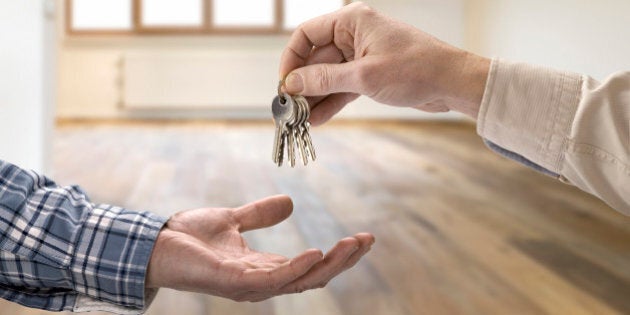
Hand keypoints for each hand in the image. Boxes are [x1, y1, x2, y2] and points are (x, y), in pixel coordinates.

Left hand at [146, 195, 373, 301]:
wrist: (156, 243)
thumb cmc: (189, 237)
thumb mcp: (234, 219)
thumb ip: (260, 215)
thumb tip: (290, 203)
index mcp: (264, 268)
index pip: (311, 266)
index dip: (337, 255)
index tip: (362, 237)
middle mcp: (262, 282)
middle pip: (314, 276)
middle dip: (344, 261)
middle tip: (367, 241)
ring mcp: (250, 285)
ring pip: (302, 280)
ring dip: (331, 264)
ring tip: (353, 244)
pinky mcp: (235, 282)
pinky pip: (275, 279)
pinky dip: (299, 268)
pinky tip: (317, 252)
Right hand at [279, 2, 490, 123]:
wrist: (452, 83)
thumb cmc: (416, 69)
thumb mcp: (364, 76)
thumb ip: (325, 79)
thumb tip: (292, 84)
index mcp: (352, 21)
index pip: (307, 34)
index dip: (292, 58)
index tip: (284, 84)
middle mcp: (354, 35)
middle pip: (316, 58)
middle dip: (303, 84)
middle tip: (289, 109)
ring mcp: (362, 55)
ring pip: (328, 76)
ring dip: (315, 97)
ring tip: (301, 121)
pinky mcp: (370, 75)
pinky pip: (343, 87)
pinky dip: (332, 102)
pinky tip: (318, 120)